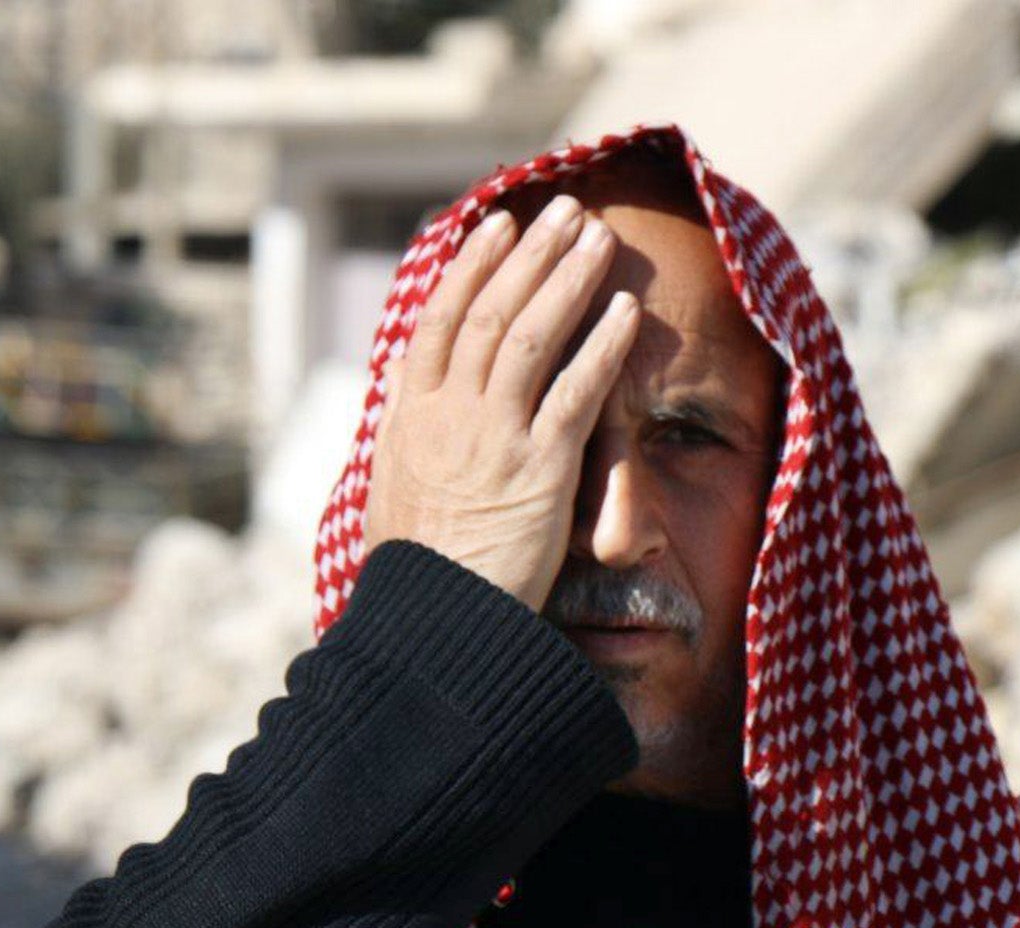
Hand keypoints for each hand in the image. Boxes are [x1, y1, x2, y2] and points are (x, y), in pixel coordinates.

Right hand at [364, 194, 639, 610]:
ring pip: (531, 336)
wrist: (434, 624)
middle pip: (491, 313)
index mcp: (409, 418)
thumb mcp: (392, 490)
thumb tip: (408, 382)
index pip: (439, 322)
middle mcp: (448, 415)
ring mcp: (494, 437)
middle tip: (563, 211)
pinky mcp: (540, 468)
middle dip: (529, 256)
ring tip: (598, 238)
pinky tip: (627, 312)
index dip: (470, 269)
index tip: (496, 227)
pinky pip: (577, 392)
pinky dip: (603, 346)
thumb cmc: (418, 569)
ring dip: (568, 279)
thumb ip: (406, 432)